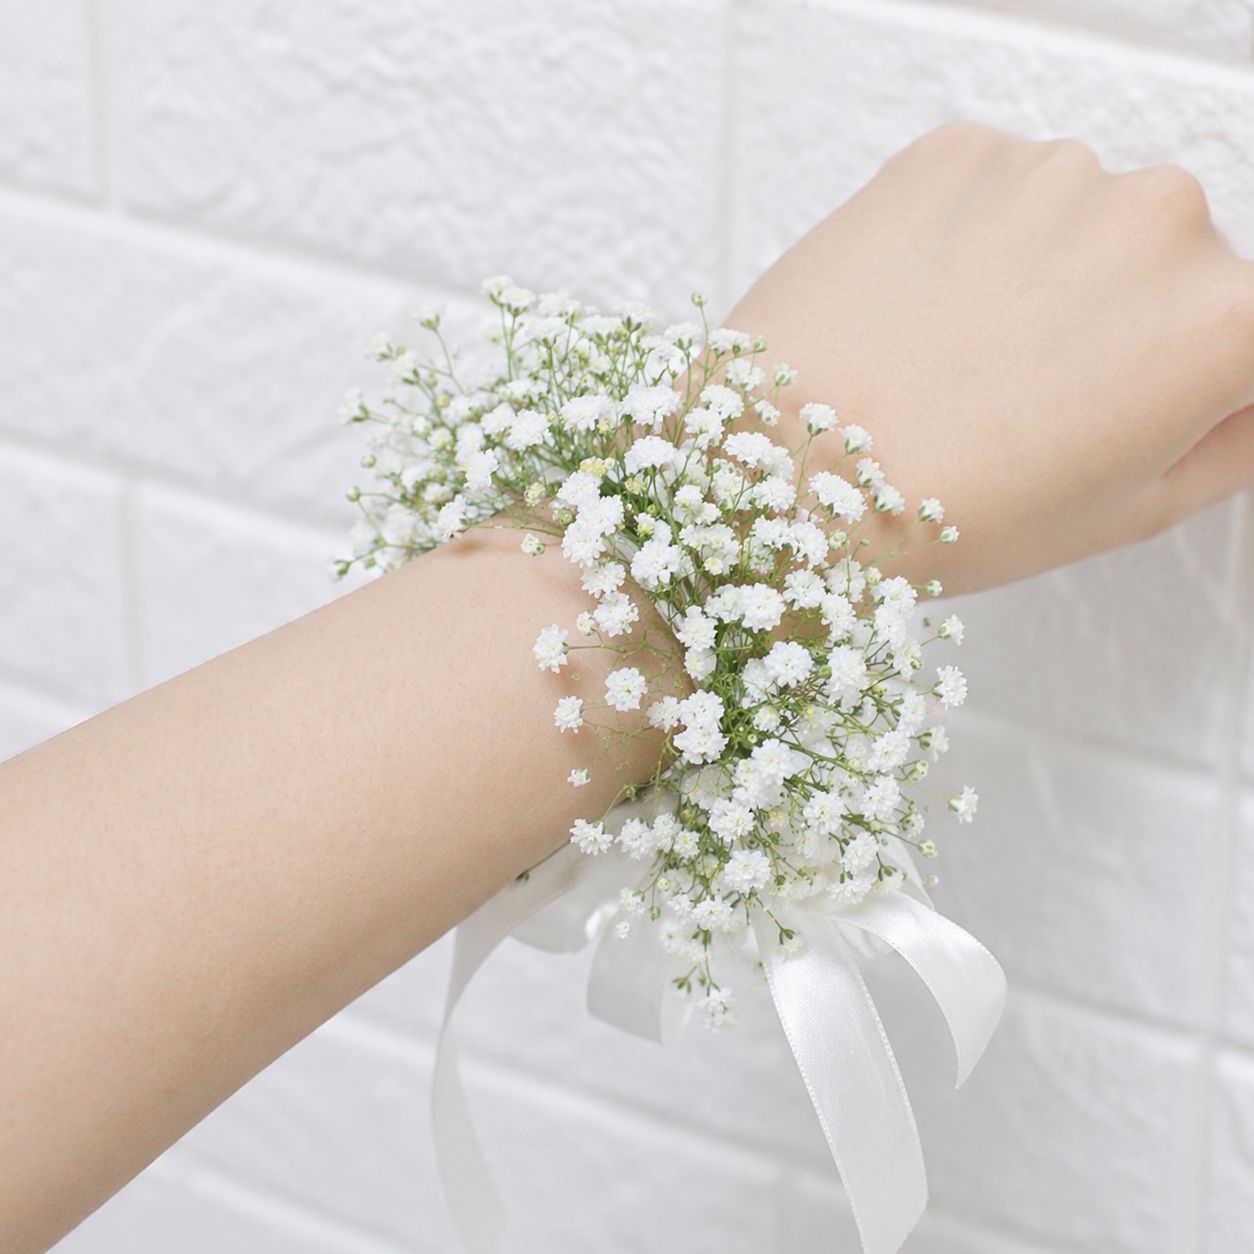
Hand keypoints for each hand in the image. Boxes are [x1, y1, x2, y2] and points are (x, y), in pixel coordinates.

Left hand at [725, 120, 1253, 594]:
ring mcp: (1053, 171)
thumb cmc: (942, 513)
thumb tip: (1245, 400)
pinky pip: (991, 194)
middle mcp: (1162, 218)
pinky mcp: (957, 151)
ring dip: (1038, 275)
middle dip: (1117, 321)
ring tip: (952, 359)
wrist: (785, 470)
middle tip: (1022, 398)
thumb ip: (1227, 443)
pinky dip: (966, 242)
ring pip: (1075, 222)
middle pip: (1167, 266)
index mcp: (1227, 322)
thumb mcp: (1124, 514)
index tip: (1125, 408)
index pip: (1249, 335)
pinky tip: (913, 314)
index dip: (1187, 381)